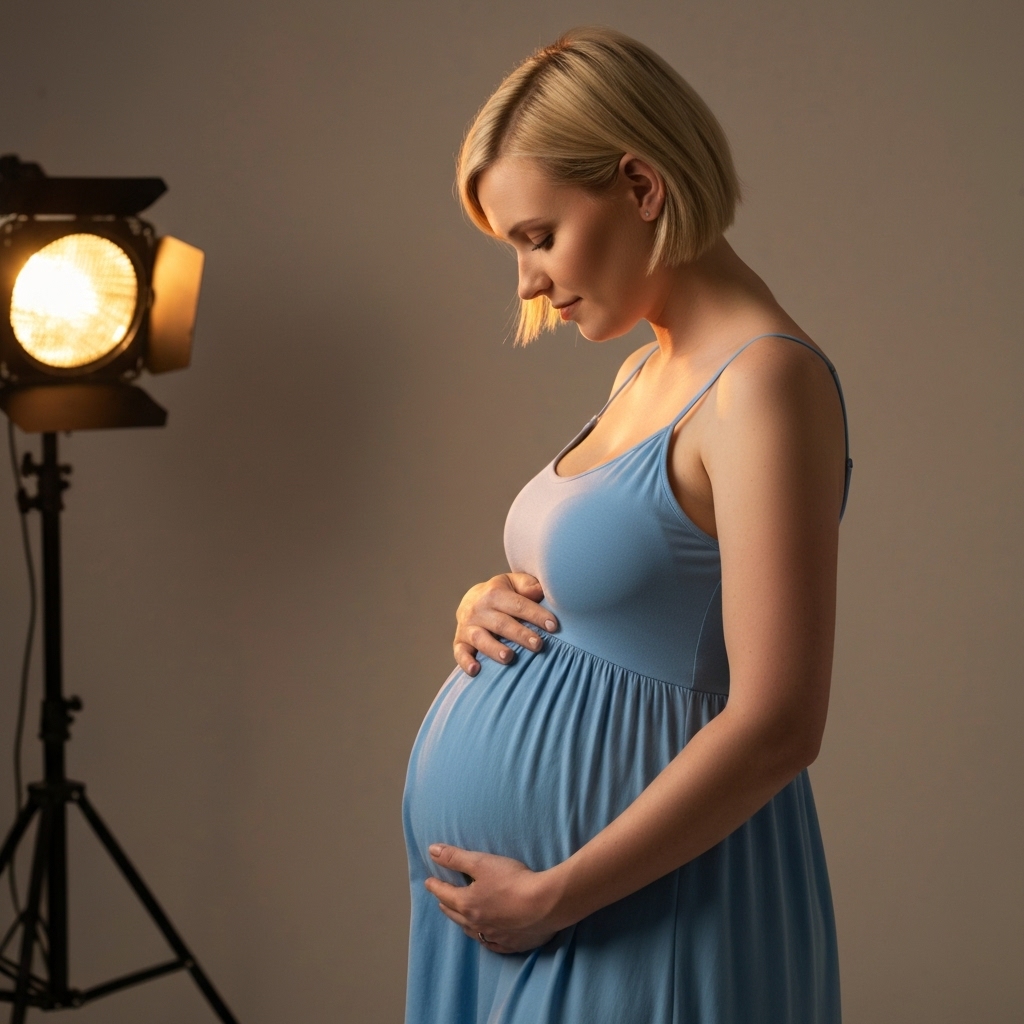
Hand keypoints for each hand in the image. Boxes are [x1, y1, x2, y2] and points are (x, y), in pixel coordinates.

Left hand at [425, 844, 561, 953]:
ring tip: (459, 916)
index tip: (429, 882)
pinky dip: (483, 937)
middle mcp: (476, 924)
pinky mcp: (510, 944)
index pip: (444, 894)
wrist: (545, 904)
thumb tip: (432, 850)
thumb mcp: (482, 862)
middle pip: (455, 914)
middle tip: (441, 899)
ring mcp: (493, 936)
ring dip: (461, 922)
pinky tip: (485, 937)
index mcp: (467, 904)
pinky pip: (490, 944)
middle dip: (446, 905)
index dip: (435, 886)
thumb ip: (455, 857)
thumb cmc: (512, 880)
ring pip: (471, 931)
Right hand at [454, 573, 557, 675]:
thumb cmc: (501, 594)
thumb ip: (528, 586)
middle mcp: (479, 609)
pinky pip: (460, 653)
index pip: (518, 605)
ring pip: (481, 638)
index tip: (553, 626)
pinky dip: (466, 662)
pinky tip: (475, 670)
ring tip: (509, 657)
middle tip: (538, 645)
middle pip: (501, 623)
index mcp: (494, 593)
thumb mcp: (513, 583)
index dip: (536, 615)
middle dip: (520, 635)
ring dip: (494, 649)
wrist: (470, 600)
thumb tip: (541, 591)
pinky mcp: (459, 642)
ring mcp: (467, 627)